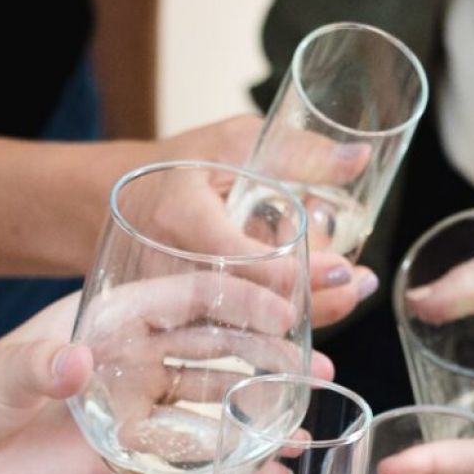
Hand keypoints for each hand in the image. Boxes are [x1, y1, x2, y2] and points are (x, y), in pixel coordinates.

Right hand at [130, 117, 376, 330]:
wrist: (114, 199)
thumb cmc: (178, 165)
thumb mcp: (232, 142)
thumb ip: (296, 151)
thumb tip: (359, 158)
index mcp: (181, 219)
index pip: (241, 258)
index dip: (295, 271)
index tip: (343, 266)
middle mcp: (170, 269)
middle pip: (250, 302)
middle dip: (312, 300)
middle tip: (359, 285)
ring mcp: (170, 303)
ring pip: (245, 326)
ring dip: (303, 317)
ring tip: (351, 296)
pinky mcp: (176, 321)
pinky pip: (233, 331)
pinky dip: (278, 326)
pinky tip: (317, 312)